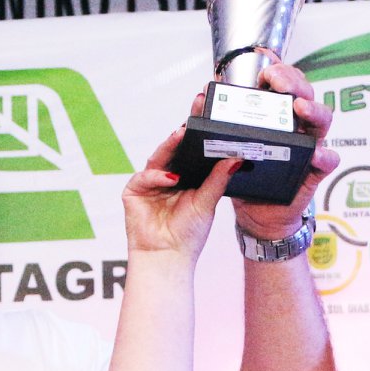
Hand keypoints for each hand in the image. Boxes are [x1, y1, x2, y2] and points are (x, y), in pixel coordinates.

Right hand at [123, 127, 239, 257]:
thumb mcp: (208, 202)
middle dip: (181, 133)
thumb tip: (235, 159)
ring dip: (169, 146)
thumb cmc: (188, 234)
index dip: (195, 133)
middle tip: (191, 117)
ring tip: (181, 135)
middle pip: (173, 149)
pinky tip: (171, 178)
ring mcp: (149, 183)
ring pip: (158, 157)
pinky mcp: (134, 192)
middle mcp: (167, 176)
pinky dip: (157, 176)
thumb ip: (218, 179)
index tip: (204, 113)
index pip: (190, 150)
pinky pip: (144, 177)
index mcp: (185, 177)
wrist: (168, 257)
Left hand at [227, 58, 339, 240]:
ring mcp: (309, 144)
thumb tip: (199, 97)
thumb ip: (214, 122)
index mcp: (277, 112)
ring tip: (299, 108)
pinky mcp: (315, 170)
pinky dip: (324, 155)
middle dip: (292, 81)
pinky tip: (316, 154)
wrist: (257, 213)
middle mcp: (297, 123)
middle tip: (275, 81)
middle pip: (304, 92)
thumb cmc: (246, 174)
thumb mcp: (226, 146)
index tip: (265, 62)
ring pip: (322, 119)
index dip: (278, 67)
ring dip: (313, 110)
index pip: (283, 80)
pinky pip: (328, 160)